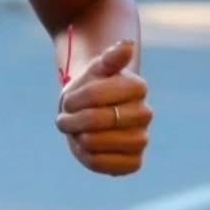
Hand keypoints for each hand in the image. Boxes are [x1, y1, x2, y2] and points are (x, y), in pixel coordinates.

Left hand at [55, 40, 150, 176]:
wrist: (95, 111)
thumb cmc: (94, 85)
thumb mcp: (97, 68)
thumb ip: (110, 58)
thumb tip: (127, 44)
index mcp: (137, 87)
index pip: (96, 95)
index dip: (75, 99)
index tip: (68, 100)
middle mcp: (145, 114)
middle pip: (98, 120)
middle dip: (74, 120)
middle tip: (64, 119)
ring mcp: (141, 139)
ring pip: (101, 143)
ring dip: (78, 138)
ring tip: (74, 132)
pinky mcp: (134, 162)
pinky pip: (107, 165)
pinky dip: (88, 157)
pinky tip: (85, 148)